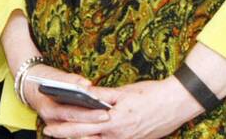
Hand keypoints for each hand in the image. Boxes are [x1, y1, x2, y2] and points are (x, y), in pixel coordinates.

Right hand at [17, 64, 111, 138]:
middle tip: (110, 118)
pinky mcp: (59, 127)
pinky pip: (74, 131)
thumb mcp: (55, 76)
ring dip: (91, 128)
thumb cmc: (44, 78)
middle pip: (76, 126)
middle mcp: (50, 120)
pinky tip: (100, 126)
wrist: (30, 84)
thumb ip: (71, 80)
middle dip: (94, 123)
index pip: (71, 113)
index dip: (89, 114)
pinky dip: (86, 129)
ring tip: (108, 124)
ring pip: (76, 132)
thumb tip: (87, 85)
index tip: (105, 112)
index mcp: (48, 108)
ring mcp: (54, 126)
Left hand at [50, 78, 198, 138]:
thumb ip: (102, 94)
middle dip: (65, 135)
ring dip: (80, 138)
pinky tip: (89, 135)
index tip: (49, 124)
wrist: (177, 104)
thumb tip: (83, 92)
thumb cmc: (151, 94)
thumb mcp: (124, 92)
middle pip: (86, 136)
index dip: (63, 125)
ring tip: (64, 134)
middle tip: (48, 131)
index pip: (82, 124)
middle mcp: (119, 135)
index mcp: (114, 121)